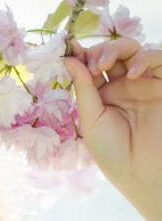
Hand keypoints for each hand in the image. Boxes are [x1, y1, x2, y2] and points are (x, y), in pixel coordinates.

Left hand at [65, 38, 161, 220]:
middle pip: (110, 54)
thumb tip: (69, 59)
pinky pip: (159, 60)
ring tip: (103, 66)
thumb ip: (83, 88)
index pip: (90, 66)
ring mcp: (145, 84)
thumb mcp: (91, 119)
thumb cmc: (114, 153)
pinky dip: (146, 58)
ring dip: (116, 49)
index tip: (67, 47)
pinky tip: (133, 73)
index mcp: (103, 96)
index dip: (80, 55)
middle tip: (90, 65)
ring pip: (133, 50)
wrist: (144, 173)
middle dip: (97, 51)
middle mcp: (124, 87)